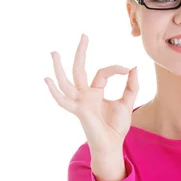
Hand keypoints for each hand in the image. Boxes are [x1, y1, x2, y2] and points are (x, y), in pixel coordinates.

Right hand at [44, 34, 138, 152]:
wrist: (113, 144)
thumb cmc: (117, 126)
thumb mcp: (128, 102)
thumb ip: (131, 85)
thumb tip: (133, 66)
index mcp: (96, 91)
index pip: (102, 72)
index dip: (115, 68)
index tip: (127, 68)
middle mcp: (85, 95)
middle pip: (80, 69)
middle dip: (81, 52)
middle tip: (84, 36)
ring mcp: (80, 102)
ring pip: (67, 82)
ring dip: (60, 68)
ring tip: (54, 52)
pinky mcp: (79, 111)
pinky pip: (64, 101)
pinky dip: (55, 92)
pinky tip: (47, 80)